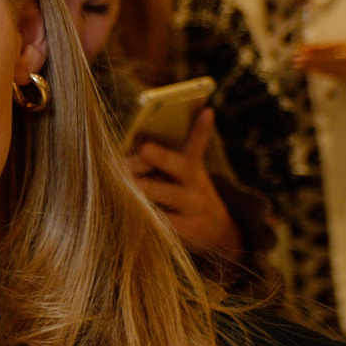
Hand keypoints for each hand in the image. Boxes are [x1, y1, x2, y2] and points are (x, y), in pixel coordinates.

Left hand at [128, 109, 241, 257]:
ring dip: (148, 189)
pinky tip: (128, 215)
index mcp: (193, 168)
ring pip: (169, 196)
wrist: (218, 234)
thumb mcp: (186, 176)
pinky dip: (147, 218)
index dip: (201, 129)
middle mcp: (196, 185)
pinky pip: (165, 223)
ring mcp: (193, 208)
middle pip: (181, 166)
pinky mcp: (187, 231)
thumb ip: (171, 156)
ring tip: (128, 183)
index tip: (205, 111)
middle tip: (145, 148)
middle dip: (162, 157)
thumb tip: (142, 136)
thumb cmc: (186, 196)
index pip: (197, 144)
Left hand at [292, 40, 345, 87]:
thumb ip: (321, 48)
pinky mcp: (345, 76)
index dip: (312, 48)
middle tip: (296, 58)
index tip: (299, 48)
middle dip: (310, 58)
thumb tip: (302, 48)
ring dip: (311, 65)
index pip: (326, 46)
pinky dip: (317, 71)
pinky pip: (329, 73)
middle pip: (325, 57)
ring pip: (326, 66)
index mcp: (345, 44)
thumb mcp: (337, 48)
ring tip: (297, 64)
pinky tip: (308, 70)